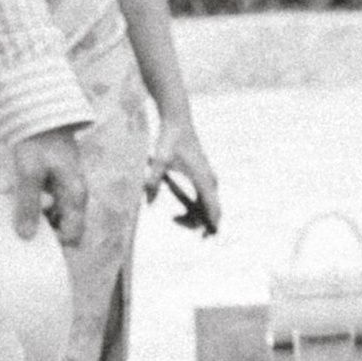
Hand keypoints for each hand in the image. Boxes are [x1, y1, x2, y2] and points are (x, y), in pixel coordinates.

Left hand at [11, 125, 84, 246]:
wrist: (43, 116)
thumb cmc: (39, 143)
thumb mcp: (30, 173)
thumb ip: (28, 205)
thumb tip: (26, 236)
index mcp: (75, 196)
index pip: (73, 236)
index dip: (55, 244)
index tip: (31, 243)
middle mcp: (75, 196)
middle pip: (64, 228)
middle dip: (43, 232)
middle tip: (20, 229)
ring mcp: (67, 190)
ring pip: (54, 217)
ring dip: (36, 218)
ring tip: (15, 212)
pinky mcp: (57, 184)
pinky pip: (47, 205)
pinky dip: (33, 206)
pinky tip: (17, 200)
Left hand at [147, 114, 221, 231]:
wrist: (178, 122)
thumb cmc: (169, 139)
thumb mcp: (159, 160)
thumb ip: (154, 180)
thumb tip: (148, 201)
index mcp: (203, 179)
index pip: (213, 208)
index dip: (211, 225)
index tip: (205, 238)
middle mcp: (210, 180)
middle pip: (212, 210)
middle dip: (198, 223)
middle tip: (176, 224)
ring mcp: (208, 178)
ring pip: (208, 205)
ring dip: (196, 216)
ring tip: (175, 219)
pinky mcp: (203, 175)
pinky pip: (204, 198)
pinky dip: (195, 208)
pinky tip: (180, 210)